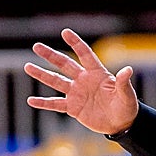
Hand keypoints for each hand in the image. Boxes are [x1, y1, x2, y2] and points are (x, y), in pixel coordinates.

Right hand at [24, 28, 138, 134]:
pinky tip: (30, 100)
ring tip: (27, 67)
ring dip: (42, 74)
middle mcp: (83, 80)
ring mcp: (76, 93)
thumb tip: (128, 70)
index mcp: (97, 73)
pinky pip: (55, 104)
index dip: (75, 43)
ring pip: (56, 81)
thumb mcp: (126, 95)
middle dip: (50, 55)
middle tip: (36, 46)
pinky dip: (43, 103)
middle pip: (64, 64)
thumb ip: (123, 82)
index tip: (65, 32)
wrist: (121, 123)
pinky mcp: (72, 108)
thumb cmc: (127, 106)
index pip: (84, 54)